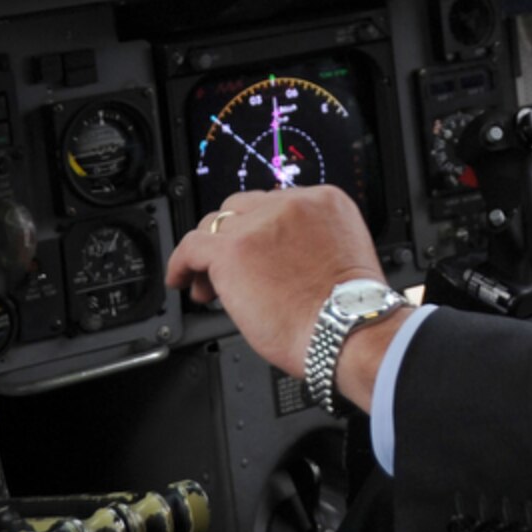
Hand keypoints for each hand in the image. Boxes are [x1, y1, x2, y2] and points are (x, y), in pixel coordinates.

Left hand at [165, 186, 399, 394]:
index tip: (253, 250)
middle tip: (229, 268)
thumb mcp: (340, 257)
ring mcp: (260, 224)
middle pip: (244, 208)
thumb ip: (310, 244)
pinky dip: (182, 263)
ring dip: (209, 253)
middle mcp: (292, 204)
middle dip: (234, 236)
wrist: (346, 330)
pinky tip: (181, 279)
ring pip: (217, 224)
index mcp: (325, 202)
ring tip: (205, 281)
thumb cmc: (349, 312)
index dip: (259, 229)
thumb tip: (278, 260)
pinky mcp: (233, 249)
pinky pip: (192, 246)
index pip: (276, 203)